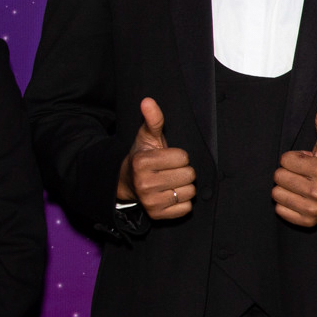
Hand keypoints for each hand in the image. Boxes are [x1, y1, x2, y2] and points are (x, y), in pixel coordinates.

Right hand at [119, 98, 194, 219]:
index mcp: (143, 162)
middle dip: (183, 171)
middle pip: (189, 175)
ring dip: (184, 186)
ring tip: (170, 182)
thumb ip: (152, 119)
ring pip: (190, 192)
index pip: (183, 157)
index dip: (178, 156)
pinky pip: (186, 208)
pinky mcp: (157, 215)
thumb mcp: (146, 137)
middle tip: (169, 171)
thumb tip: (148, 101)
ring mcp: (151, 201)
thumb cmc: (142, 158)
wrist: (127, 183)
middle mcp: (145, 183)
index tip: (166, 158)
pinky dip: (183, 202)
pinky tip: (171, 194)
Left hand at [273, 98, 316, 226]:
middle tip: (302, 174)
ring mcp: (312, 209)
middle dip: (287, 173)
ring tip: (300, 185)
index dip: (293, 158)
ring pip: (276, 194)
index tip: (306, 161)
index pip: (284, 160)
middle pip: (278, 177)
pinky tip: (299, 198)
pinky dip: (286, 203)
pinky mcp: (306, 221)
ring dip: (285, 188)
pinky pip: (279, 209)